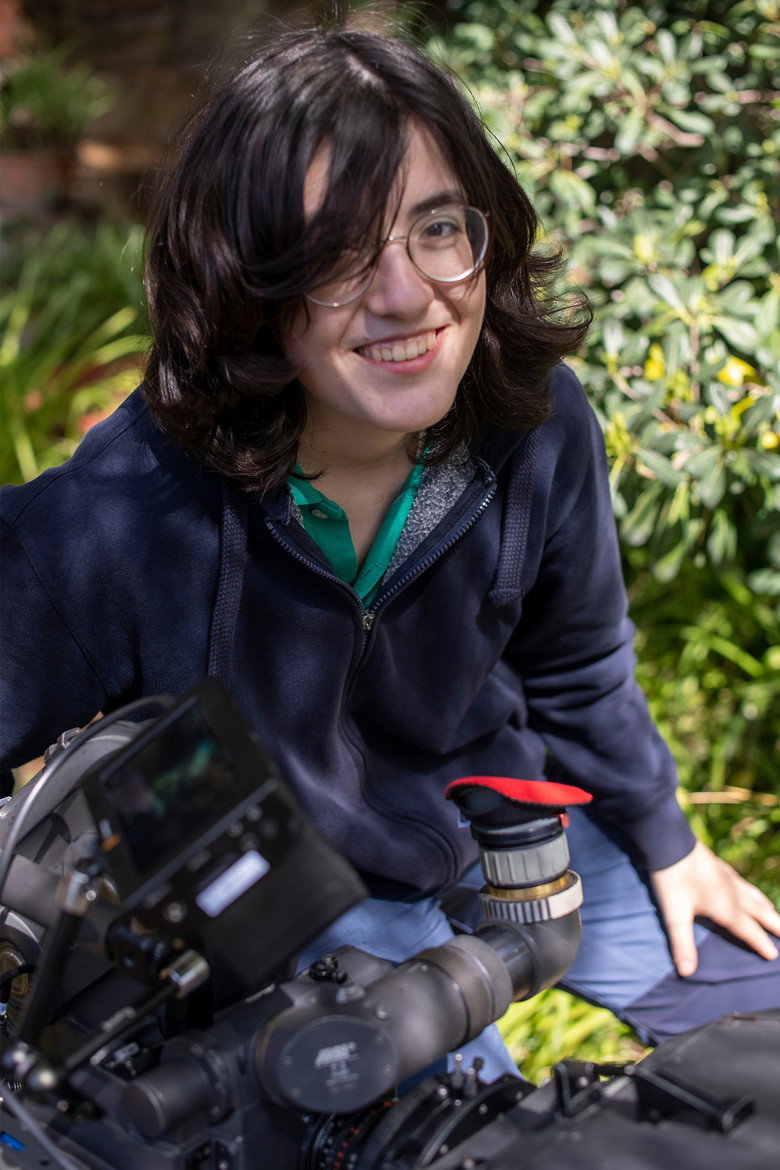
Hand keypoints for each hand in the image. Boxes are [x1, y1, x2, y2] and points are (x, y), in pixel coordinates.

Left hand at [651, 840, 779, 976]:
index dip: (761, 943)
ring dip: (765, 907)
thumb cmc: (672, 879)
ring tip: (773, 912)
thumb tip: (686, 973)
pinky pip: (743, 883)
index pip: (748, 930)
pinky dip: (751, 891)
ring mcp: (727, 878)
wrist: (669, 842)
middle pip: (759, 912)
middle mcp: (733, 893)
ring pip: (753, 895)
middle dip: (773, 924)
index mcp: (726, 907)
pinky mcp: (720, 866)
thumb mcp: (675, 915)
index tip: (773, 956)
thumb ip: (682, 944)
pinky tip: (747, 889)